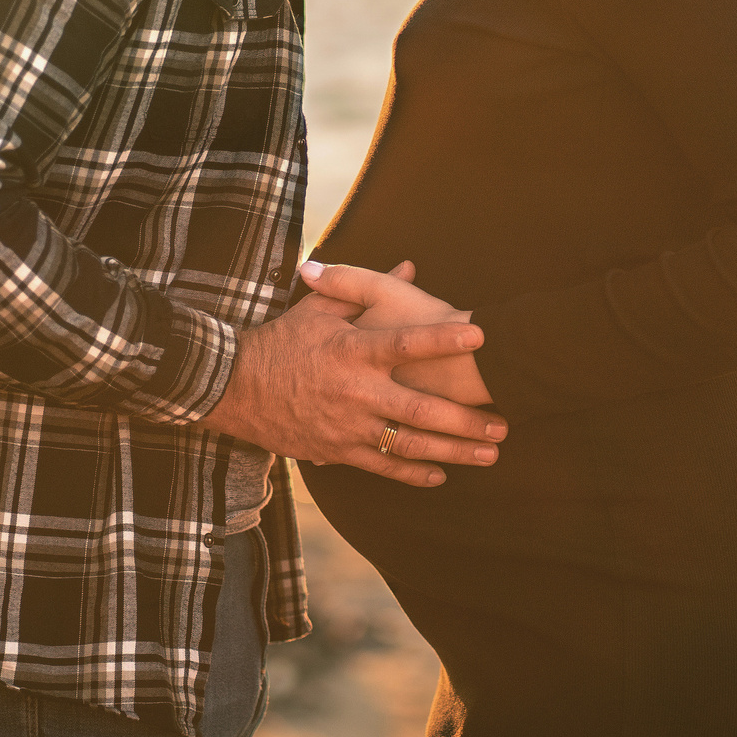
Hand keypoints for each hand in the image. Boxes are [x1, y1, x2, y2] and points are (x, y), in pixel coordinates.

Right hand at [198, 274, 504, 486]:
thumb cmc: (281, 342)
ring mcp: (346, 426)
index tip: (481, 334)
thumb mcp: (319, 308)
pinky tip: (442, 473)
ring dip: (453, 451)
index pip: (406, 343)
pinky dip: (413, 473)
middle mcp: (354, 391)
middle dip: (465, 420)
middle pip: (420, 410)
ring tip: (489, 453)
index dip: (444, 338)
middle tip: (503, 423)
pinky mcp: (336, 451)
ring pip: (408, 445)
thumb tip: (410, 264)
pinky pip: (382, 467)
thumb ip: (365, 287)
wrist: (233, 387)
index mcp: (352, 351)